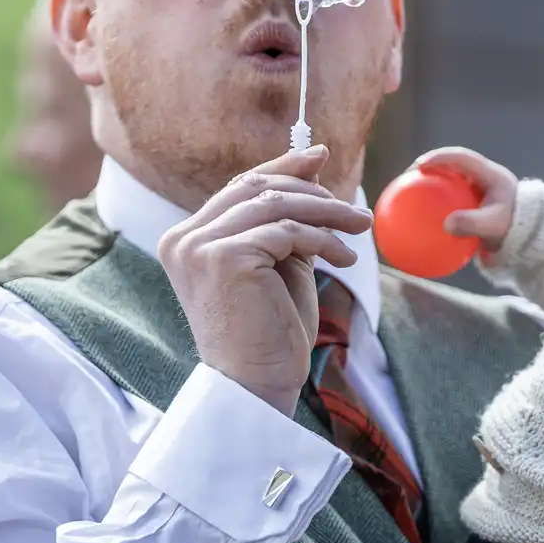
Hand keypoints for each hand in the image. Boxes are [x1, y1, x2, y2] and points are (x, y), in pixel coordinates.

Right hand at [157, 145, 371, 414]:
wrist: (257, 385)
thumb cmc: (269, 333)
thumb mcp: (280, 262)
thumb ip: (288, 217)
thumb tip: (315, 158)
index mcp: (187, 239)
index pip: (239, 187)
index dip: (283, 167)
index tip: (321, 157)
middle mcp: (184, 238)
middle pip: (256, 188)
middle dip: (312, 191)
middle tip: (354, 210)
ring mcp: (199, 247)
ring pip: (275, 205)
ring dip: (326, 214)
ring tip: (359, 230)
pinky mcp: (223, 257)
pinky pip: (286, 231)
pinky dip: (323, 240)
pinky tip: (345, 259)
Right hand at [412, 148, 518, 258]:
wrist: (531, 240)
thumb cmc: (516, 229)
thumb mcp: (494, 226)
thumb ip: (472, 224)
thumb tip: (446, 224)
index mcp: (492, 175)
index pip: (462, 157)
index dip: (439, 157)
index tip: (419, 166)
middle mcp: (486, 178)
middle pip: (455, 163)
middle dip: (432, 164)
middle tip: (411, 175)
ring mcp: (482, 190)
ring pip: (454, 178)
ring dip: (435, 180)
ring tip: (413, 189)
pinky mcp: (479, 203)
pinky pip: (456, 196)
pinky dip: (440, 200)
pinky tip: (426, 214)